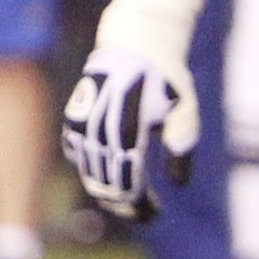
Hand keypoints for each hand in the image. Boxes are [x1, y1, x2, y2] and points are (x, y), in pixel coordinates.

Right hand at [60, 44, 197, 222]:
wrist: (135, 43)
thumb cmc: (166, 77)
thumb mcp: (184, 109)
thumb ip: (181, 143)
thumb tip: (179, 183)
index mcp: (128, 131)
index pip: (129, 184)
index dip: (140, 206)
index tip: (155, 214)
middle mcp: (99, 131)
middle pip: (106, 184)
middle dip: (125, 204)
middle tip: (144, 213)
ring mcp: (82, 124)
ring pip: (89, 173)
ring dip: (107, 191)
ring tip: (128, 200)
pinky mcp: (74, 117)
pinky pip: (76, 153)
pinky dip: (89, 168)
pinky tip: (107, 174)